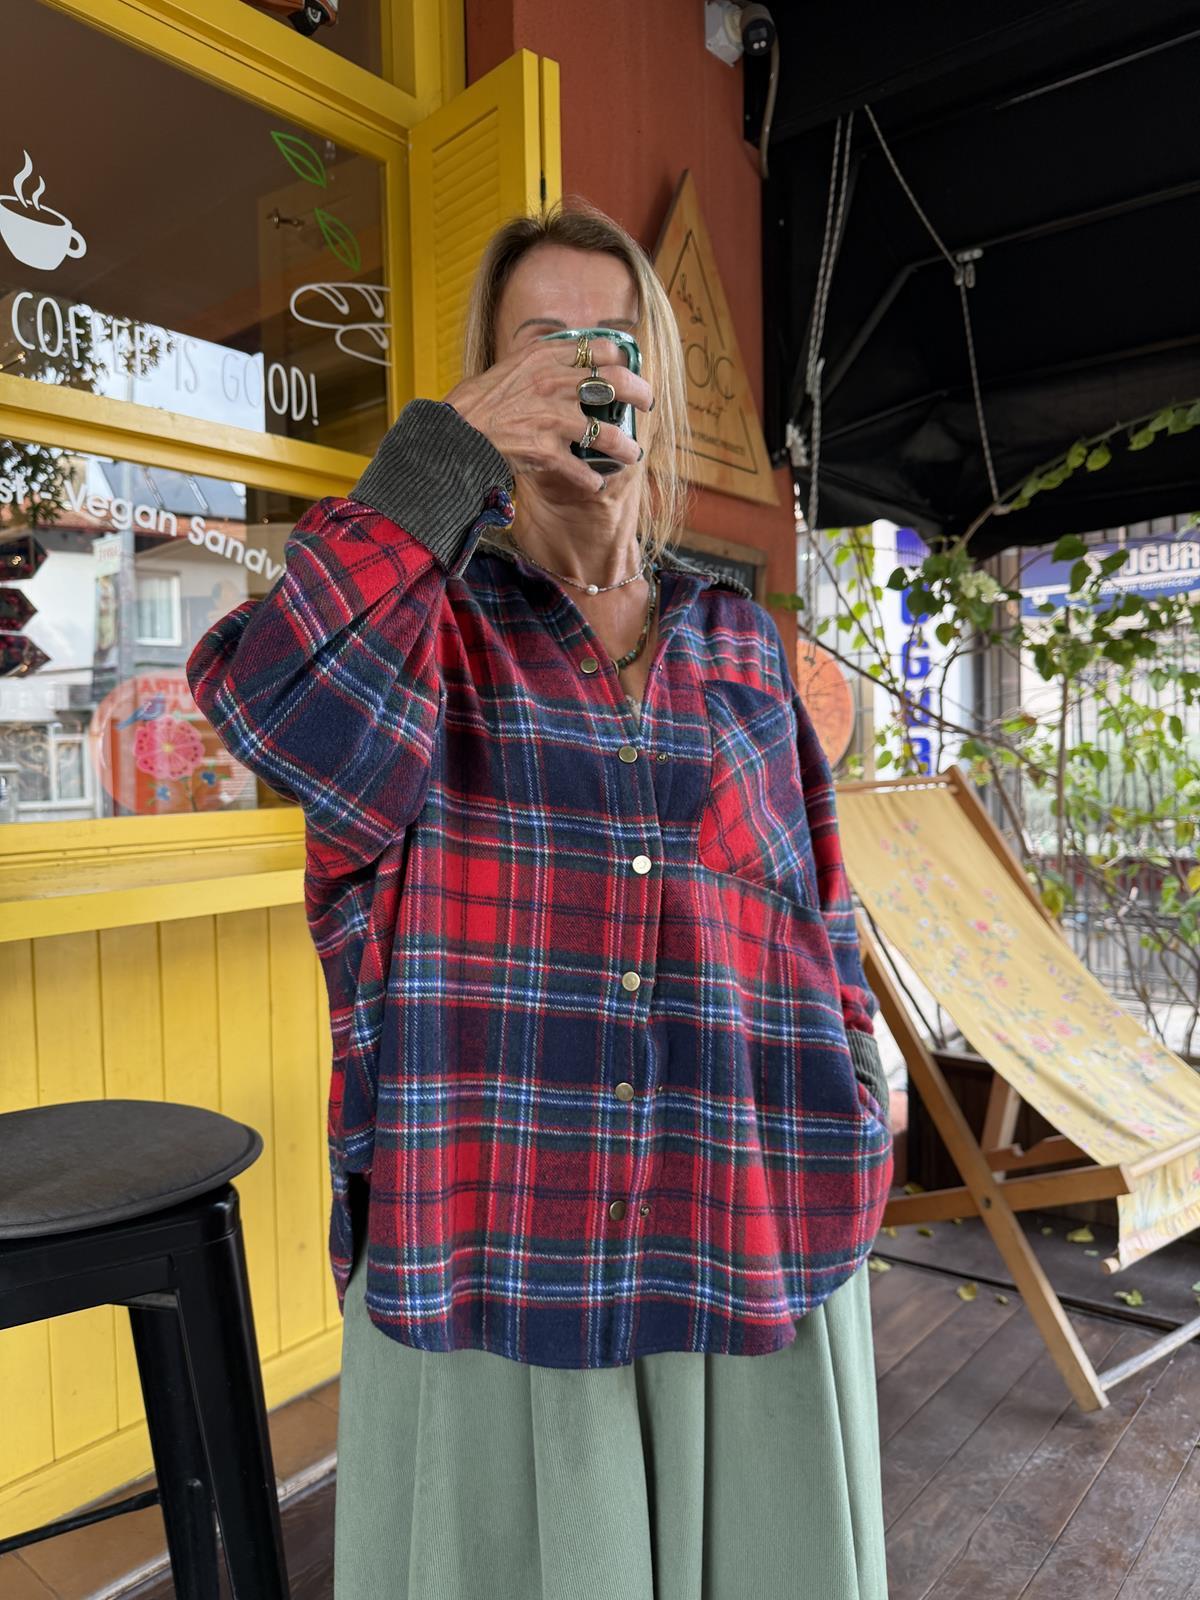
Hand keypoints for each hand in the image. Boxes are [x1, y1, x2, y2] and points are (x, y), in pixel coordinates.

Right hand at [445, 337, 653, 494]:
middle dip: (639, 393)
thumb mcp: (509, 367)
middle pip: (614, 381)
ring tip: (634, 455)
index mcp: (544, 358)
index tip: (627, 367)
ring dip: (625, 446)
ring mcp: (550, 417)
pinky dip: (590, 480)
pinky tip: (595, 484)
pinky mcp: (544, 450)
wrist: (453, 433)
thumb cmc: (477, 403)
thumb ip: (540, 363)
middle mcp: (552, 383)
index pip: (598, 348)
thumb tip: (565, 359)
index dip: (619, 358)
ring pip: (605, 431)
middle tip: (647, 403)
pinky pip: (580, 469)